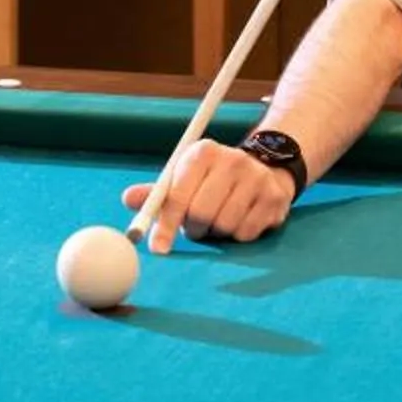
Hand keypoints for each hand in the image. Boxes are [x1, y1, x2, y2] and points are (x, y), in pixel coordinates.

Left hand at [122, 140, 296, 252]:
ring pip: (224, 226)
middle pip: (201, 213)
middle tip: (196, 228)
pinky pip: (246, 233)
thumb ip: (158, 194)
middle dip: (194, 229)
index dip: (165, 224)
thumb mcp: (184, 179)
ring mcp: (257, 178)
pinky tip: (240, 219)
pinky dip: (237, 235)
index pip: (178, 194)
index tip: (157, 249)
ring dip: (216, 233)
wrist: (265, 168)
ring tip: (219, 219)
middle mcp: (232, 160)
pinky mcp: (274, 198)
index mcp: (203, 153)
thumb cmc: (213, 180)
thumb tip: (128, 199)